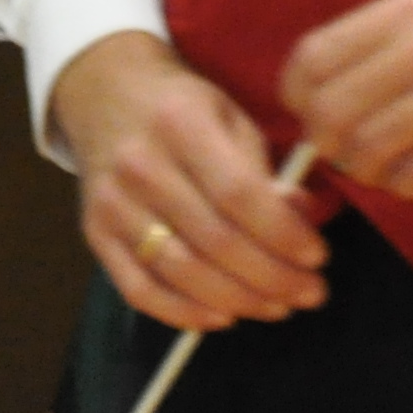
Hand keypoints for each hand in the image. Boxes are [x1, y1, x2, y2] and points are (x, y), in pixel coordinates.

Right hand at [47, 31, 325, 331]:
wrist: (104, 95)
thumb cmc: (181, 109)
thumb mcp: (230, 119)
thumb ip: (263, 171)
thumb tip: (300, 219)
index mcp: (179, 123)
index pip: (238, 194)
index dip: (282, 234)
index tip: (317, 257)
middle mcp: (139, 164)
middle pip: (214, 240)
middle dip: (272, 278)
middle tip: (310, 293)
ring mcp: (111, 203)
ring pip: (180, 271)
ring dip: (238, 301)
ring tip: (276, 307)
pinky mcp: (95, 233)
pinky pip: (138, 290)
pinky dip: (183, 314)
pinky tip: (222, 317)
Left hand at [277, 0, 412, 200]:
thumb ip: (382, 43)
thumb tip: (318, 93)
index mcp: (406, 10)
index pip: (313, 59)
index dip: (298, 100)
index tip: (311, 119)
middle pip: (332, 112)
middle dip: (329, 147)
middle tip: (347, 157)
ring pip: (370, 150)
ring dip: (368, 173)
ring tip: (385, 170)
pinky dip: (408, 187)